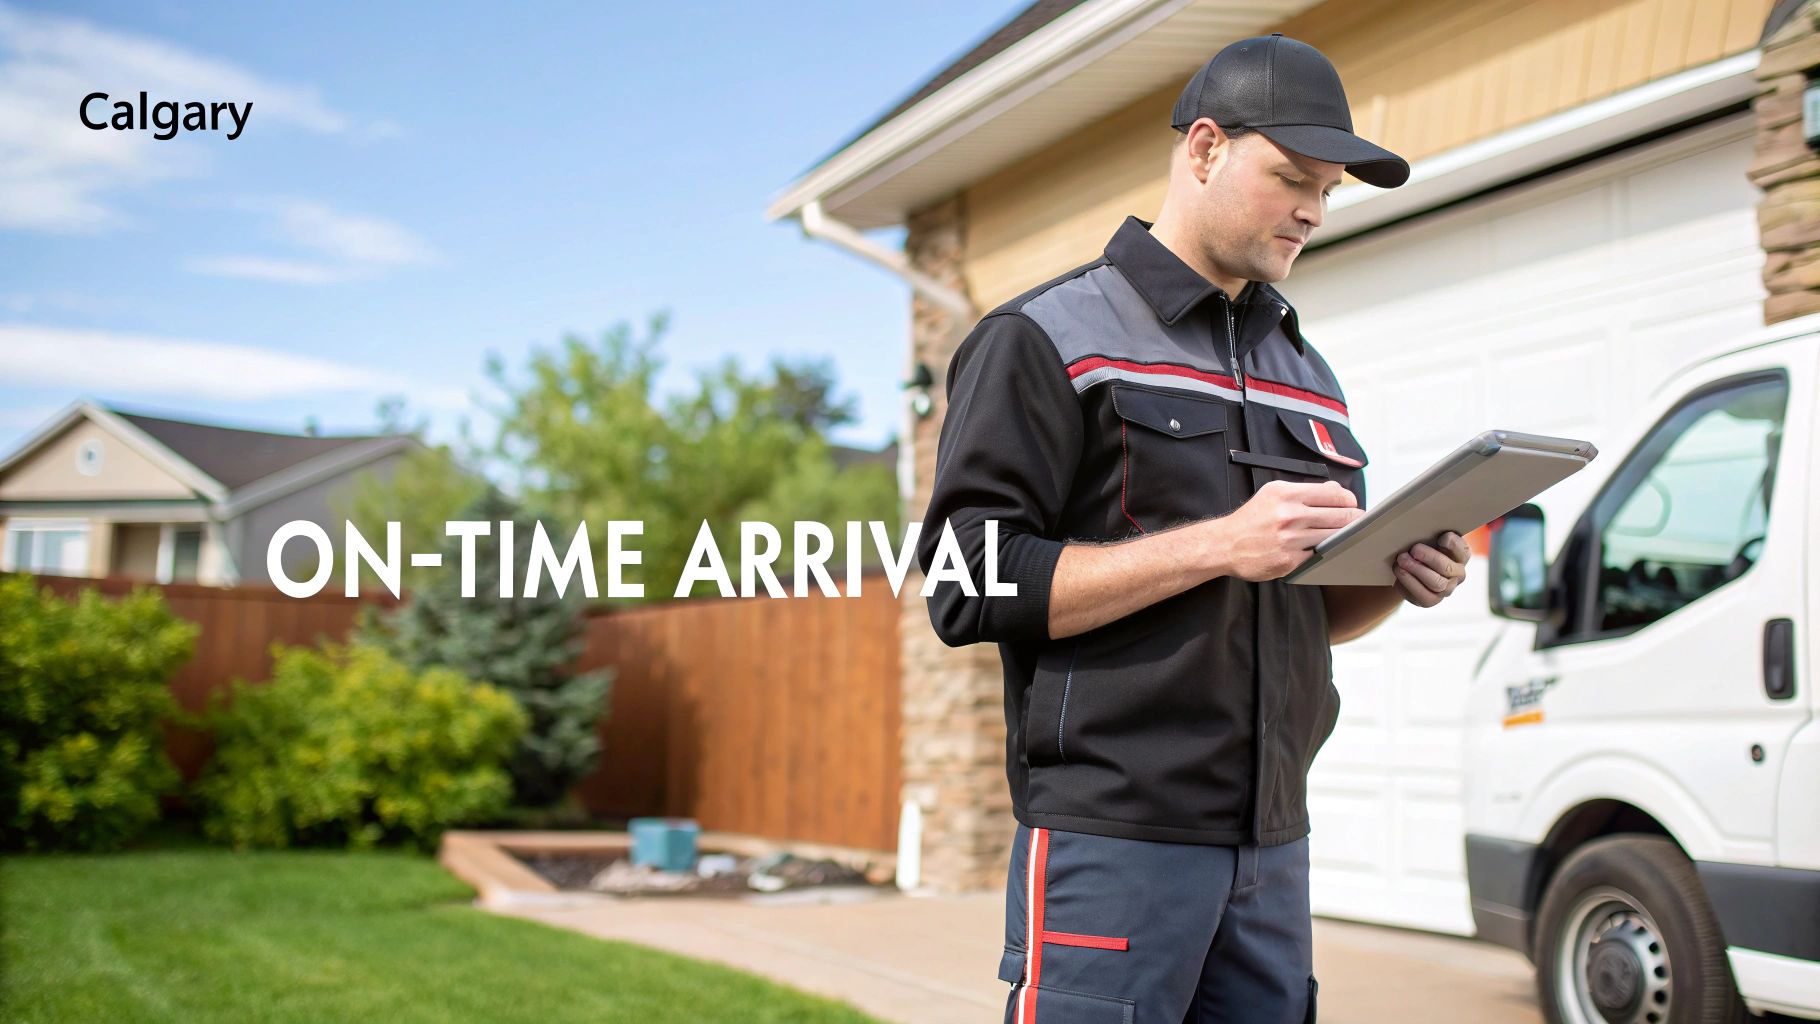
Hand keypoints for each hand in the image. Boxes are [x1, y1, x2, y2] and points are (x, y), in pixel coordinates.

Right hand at [1220, 480, 1365, 581]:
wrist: (1225, 544)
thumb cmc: (1251, 519)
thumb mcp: (1273, 493)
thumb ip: (1304, 491)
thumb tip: (1335, 490)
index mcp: (1286, 494)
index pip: (1334, 494)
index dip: (1349, 500)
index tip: (1352, 504)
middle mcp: (1289, 515)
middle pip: (1340, 516)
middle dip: (1354, 518)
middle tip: (1358, 520)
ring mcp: (1290, 539)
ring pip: (1332, 536)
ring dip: (1342, 536)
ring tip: (1344, 533)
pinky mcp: (1289, 560)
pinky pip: (1318, 554)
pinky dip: (1322, 551)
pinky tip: (1322, 547)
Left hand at [1393, 531, 1470, 607]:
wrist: (1409, 570)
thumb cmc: (1422, 549)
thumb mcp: (1429, 540)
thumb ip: (1430, 534)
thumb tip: (1418, 523)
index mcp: (1461, 555)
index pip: (1462, 550)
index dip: (1453, 544)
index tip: (1441, 538)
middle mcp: (1457, 573)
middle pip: (1446, 567)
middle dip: (1429, 558)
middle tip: (1414, 549)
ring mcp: (1446, 589)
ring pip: (1436, 582)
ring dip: (1416, 570)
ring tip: (1401, 560)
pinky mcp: (1431, 600)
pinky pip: (1422, 594)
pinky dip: (1409, 581)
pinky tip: (1399, 570)